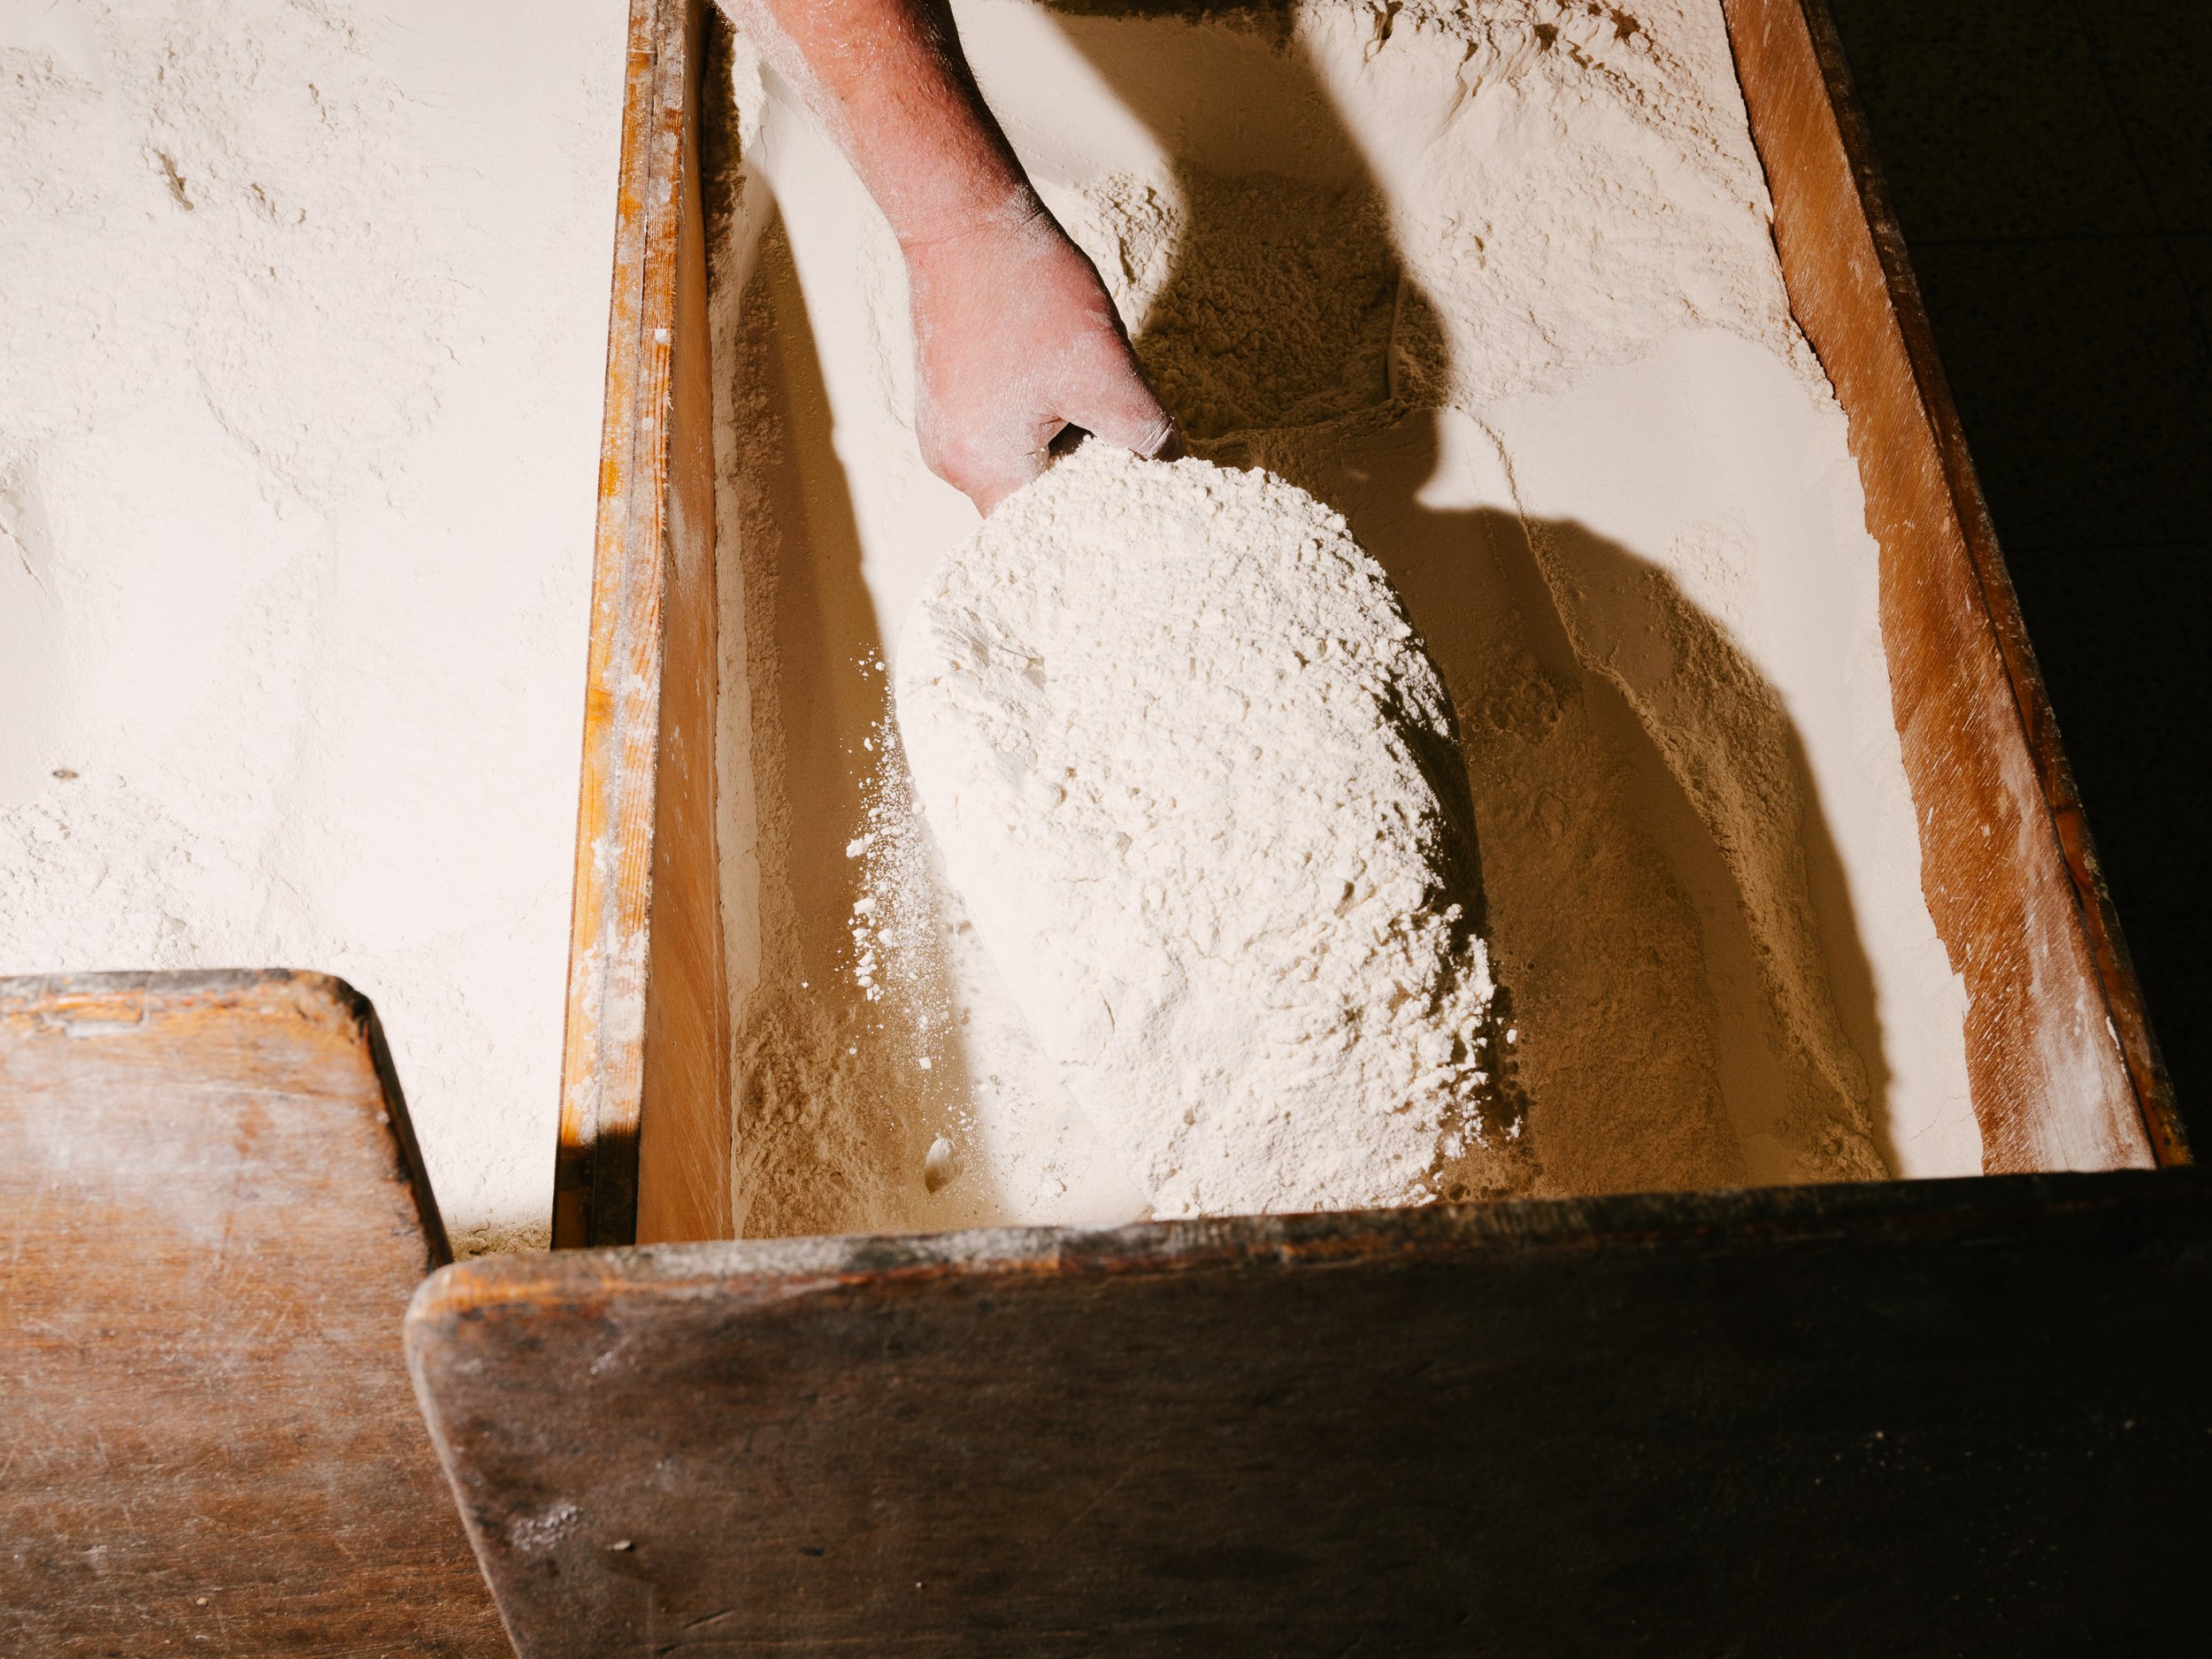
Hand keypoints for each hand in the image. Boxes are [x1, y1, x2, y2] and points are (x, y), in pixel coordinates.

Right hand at [905, 206, 1175, 514]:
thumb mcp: (1108, 372)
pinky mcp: (942, 399)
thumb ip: (1147, 434)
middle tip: (1122, 446)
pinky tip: (1056, 381)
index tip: (1134, 501)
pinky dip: (1032, 421)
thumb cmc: (1028, 292)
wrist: (963, 218)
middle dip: (1081, 480)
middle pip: (1031, 504)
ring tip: (1086, 399)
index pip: (1050, 533)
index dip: (1097, 521)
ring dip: (1058, 445)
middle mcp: (952, 463)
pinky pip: (995, 434)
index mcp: (986, 471)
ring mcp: (940, 430)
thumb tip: (1173, 465)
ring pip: (1016, 465)